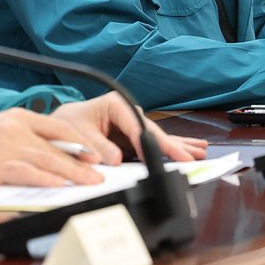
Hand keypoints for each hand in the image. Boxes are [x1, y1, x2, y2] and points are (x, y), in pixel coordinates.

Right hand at [0, 108, 107, 186]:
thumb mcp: (3, 127)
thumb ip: (27, 135)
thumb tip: (54, 151)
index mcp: (21, 117)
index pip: (59, 126)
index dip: (81, 140)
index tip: (95, 153)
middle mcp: (18, 129)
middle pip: (58, 146)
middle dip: (82, 161)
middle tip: (99, 173)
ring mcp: (8, 147)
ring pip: (48, 159)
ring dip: (72, 172)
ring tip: (88, 181)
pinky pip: (26, 172)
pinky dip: (45, 178)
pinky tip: (58, 185)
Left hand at [50, 91, 207, 164]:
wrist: (64, 124)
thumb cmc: (70, 124)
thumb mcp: (78, 133)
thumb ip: (97, 146)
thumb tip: (115, 160)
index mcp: (116, 104)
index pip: (136, 125)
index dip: (147, 143)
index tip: (158, 156)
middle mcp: (129, 112)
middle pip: (153, 131)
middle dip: (172, 145)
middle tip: (190, 157)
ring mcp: (133, 124)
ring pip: (159, 136)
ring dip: (179, 146)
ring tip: (200, 151)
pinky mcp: (134, 136)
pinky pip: (155, 143)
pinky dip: (172, 148)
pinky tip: (191, 148)